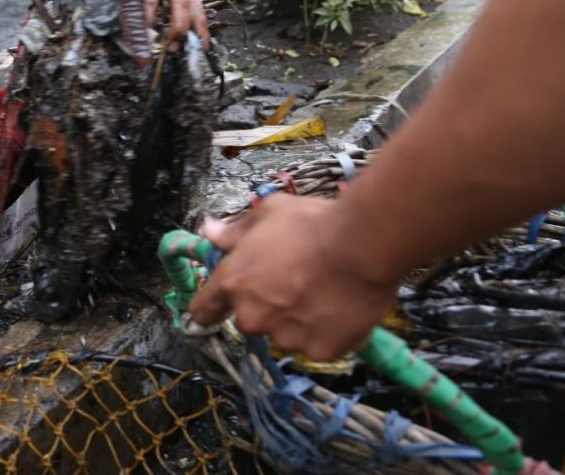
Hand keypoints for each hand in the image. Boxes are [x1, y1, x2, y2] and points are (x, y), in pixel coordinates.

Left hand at [85, 0, 209, 51]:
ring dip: (187, 31)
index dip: (142, 17)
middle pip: (178, 4)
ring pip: (192, 9)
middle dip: (173, 27)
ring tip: (176, 50)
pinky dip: (202, 30)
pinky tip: (202, 46)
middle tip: (165, 47)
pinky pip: (201, 13)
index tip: (137, 36)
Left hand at [188, 194, 397, 360]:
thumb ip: (234, 231)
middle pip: (249, 321)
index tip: (220, 305)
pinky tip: (340, 307)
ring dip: (296, 321)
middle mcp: (252, 316)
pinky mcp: (318, 351)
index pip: (202, 311)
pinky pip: (317, 344)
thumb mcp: (267, 213)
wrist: (363, 246)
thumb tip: (209, 232)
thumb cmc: (312, 224)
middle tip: (293, 283)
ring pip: (285, 334)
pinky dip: (326, 332)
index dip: (211, 307)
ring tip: (323, 292)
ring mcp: (285, 338)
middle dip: (265, 307)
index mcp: (232, 283)